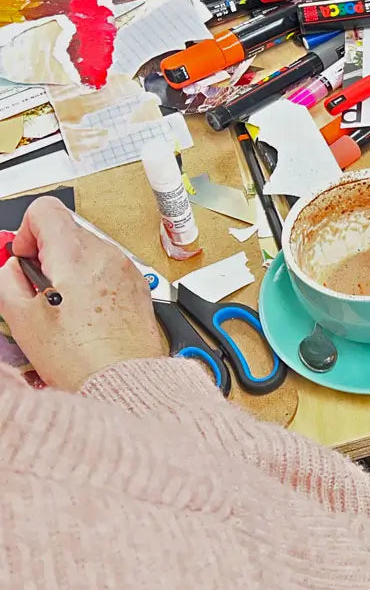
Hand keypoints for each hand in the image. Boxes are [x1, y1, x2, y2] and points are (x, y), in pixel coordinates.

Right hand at [0, 198, 166, 391]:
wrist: (124, 379)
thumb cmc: (79, 357)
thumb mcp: (22, 318)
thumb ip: (8, 280)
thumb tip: (11, 267)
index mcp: (76, 255)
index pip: (45, 210)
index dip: (26, 231)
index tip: (23, 258)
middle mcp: (107, 254)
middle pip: (67, 231)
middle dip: (46, 255)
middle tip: (38, 290)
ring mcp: (126, 268)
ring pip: (88, 251)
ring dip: (68, 269)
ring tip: (61, 306)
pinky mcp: (137, 285)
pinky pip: (107, 269)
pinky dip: (91, 281)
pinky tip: (83, 312)